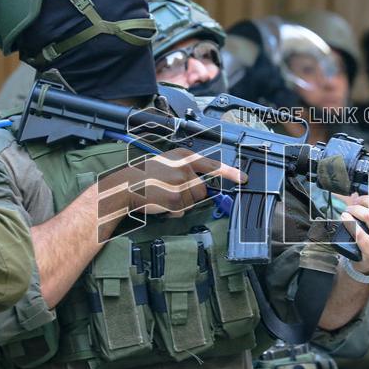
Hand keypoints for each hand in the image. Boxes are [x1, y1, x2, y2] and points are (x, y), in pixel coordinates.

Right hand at [101, 147, 244, 217]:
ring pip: (192, 202)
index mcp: (183, 157)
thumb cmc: (143, 177)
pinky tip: (159, 203)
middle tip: (170, 192)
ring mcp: (181, 183)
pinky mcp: (176, 197)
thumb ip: (185, 172)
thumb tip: (202, 187)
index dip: (230, 173)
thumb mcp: (166, 166)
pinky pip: (181, 211)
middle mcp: (184, 168)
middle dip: (189, 196)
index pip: (212, 165)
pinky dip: (171, 211)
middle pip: (201, 191)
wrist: (125, 186)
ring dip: (179, 204)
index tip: (244, 179)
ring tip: (162, 196)